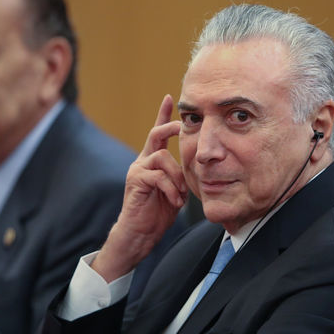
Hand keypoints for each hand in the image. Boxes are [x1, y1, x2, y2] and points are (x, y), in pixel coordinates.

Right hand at [92, 95, 186, 281]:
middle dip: (171, 127)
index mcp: (152, 161)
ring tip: (181, 194)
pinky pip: (158, 176)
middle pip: (156, 134)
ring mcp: (137, 171)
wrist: (139, 235)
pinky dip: (171, 189)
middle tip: (183, 126)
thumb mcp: (175, 191)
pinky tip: (175, 202)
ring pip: (162, 157)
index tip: (170, 97)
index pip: (157, 133)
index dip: (163, 115)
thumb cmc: (157, 214)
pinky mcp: (136, 182)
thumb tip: (197, 167)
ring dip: (177, 175)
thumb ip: (181, 176)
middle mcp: (142, 162)